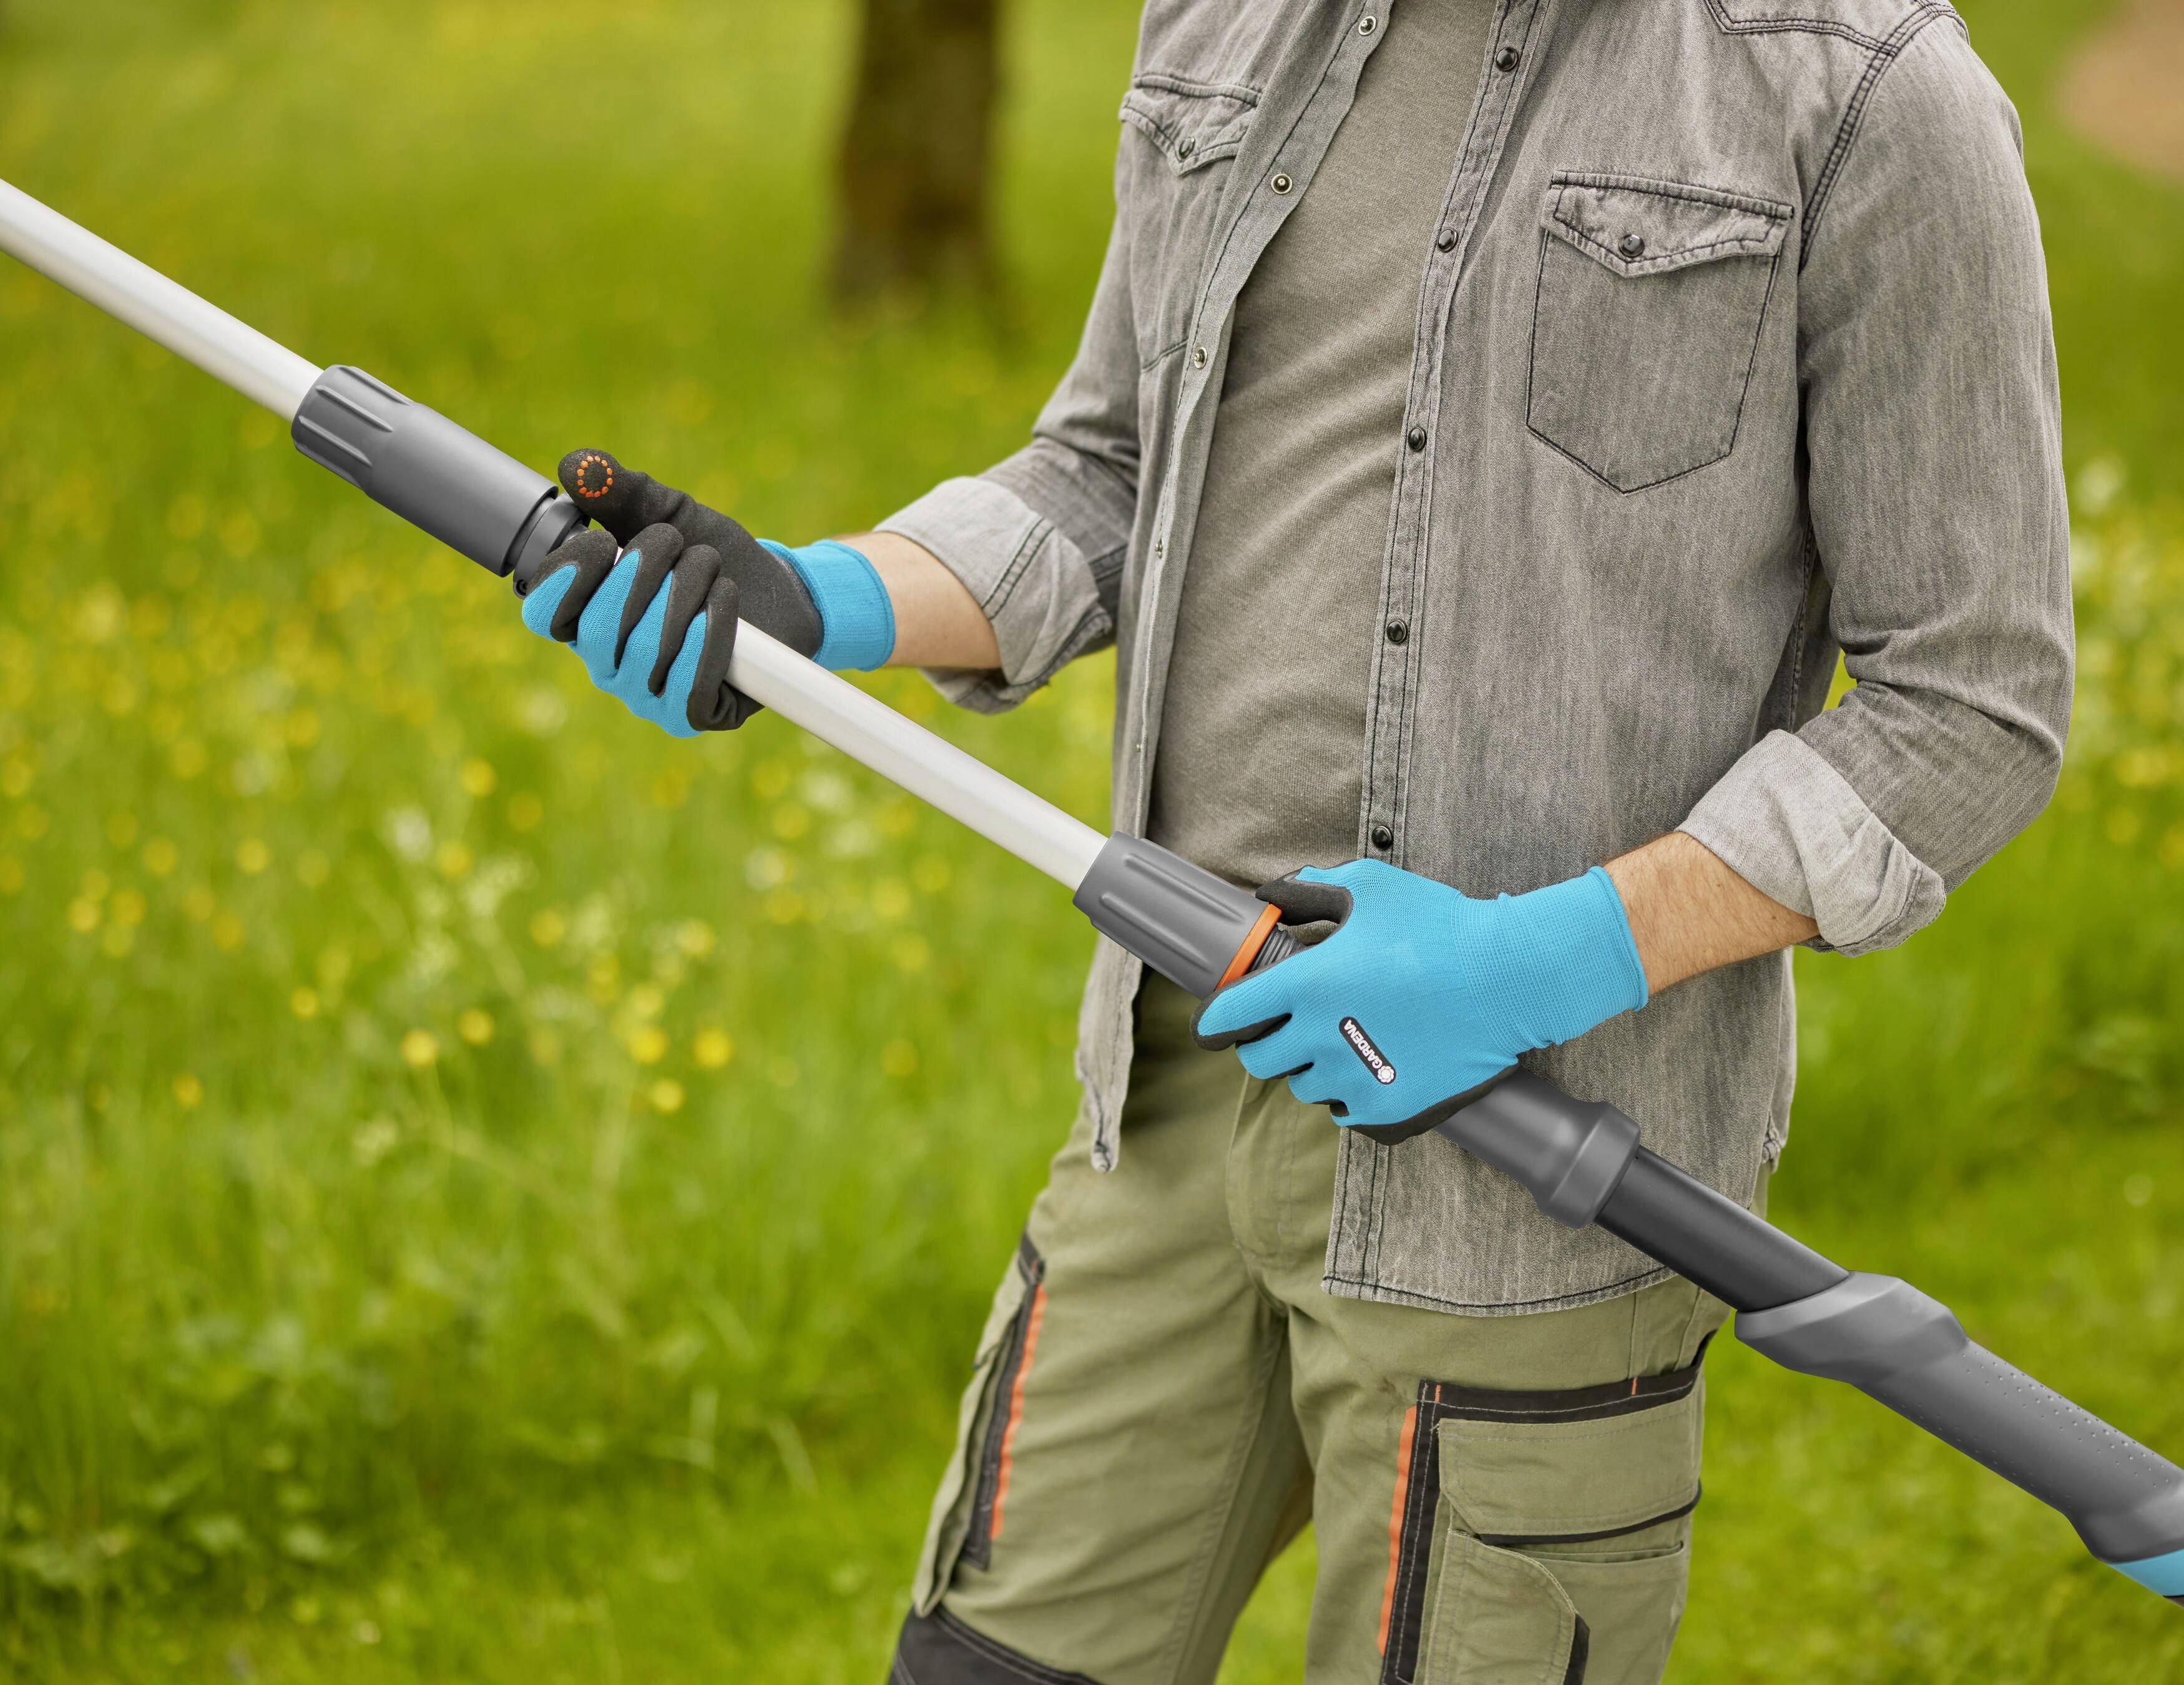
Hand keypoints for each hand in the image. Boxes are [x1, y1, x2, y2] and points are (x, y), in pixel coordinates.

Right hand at [513, 450, 894, 734]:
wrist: (775, 590)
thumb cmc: (708, 553)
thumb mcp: (666, 512)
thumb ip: (619, 490)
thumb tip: (577, 466)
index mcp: (584, 617)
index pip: (543, 613)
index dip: (566, 577)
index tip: (603, 540)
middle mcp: (607, 664)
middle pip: (600, 627)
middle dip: (646, 572)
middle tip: (679, 544)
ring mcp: (647, 696)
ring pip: (650, 651)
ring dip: (689, 593)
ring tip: (713, 568)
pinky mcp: (690, 716)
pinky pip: (689, 688)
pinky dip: (712, 637)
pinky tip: (725, 603)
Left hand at [1193, 859, 1648, 1137]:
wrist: (1509, 977)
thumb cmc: (1440, 927)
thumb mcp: (1370, 889)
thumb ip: (1312, 891)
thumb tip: (1273, 896)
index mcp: (1306, 985)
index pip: (1228, 1017)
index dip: (1215, 1020)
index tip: (1216, 1022)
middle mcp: (1321, 1037)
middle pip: (1259, 1060)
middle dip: (1263, 1042)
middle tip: (1283, 1026)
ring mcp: (1355, 1078)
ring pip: (1302, 1087)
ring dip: (1308, 1067)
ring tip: (1336, 1042)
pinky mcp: (1388, 1108)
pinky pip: (1344, 1111)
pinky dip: (1347, 1092)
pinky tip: (1367, 1066)